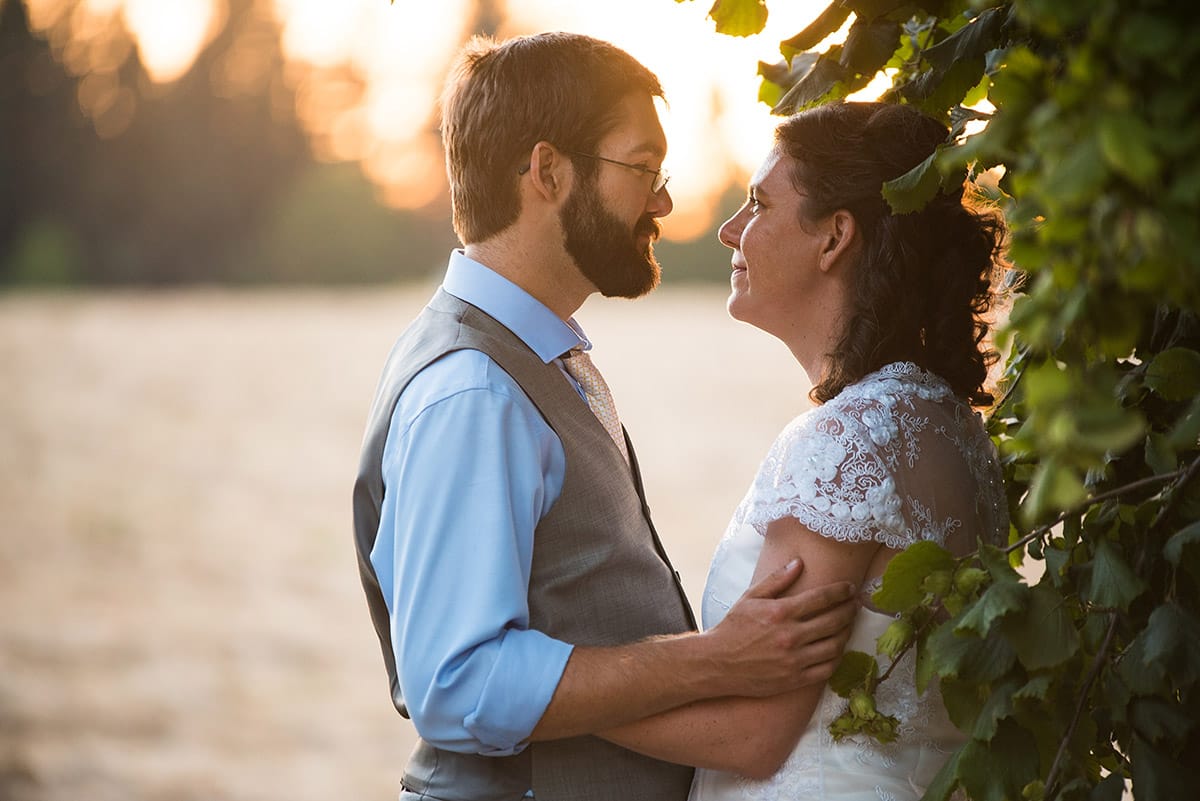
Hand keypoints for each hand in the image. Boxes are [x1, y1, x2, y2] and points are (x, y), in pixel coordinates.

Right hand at [704, 558, 857, 697]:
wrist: (717, 663)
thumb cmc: (733, 627)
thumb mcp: (750, 598)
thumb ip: (777, 580)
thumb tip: (799, 563)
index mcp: (780, 613)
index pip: (821, 598)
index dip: (840, 592)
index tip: (850, 589)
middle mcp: (790, 636)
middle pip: (833, 621)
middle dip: (849, 610)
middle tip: (855, 605)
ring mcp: (794, 660)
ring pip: (834, 645)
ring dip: (846, 633)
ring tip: (849, 625)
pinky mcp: (795, 679)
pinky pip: (826, 669)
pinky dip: (837, 657)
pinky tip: (837, 649)